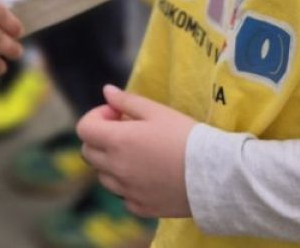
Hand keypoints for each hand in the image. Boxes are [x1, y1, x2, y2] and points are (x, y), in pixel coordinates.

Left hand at [77, 85, 196, 217]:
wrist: (215, 174)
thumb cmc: (187, 137)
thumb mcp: (157, 112)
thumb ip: (127, 101)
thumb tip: (106, 91)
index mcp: (117, 141)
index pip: (84, 129)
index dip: (96, 117)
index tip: (117, 114)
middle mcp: (116, 168)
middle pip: (88, 153)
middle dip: (101, 139)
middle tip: (126, 132)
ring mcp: (126, 191)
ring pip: (103, 176)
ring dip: (112, 163)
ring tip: (139, 155)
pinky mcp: (140, 207)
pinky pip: (123, 196)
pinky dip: (128, 185)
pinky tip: (149, 176)